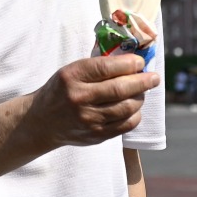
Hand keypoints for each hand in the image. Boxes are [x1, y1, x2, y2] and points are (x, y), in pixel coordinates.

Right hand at [26, 55, 158, 148]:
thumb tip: (133, 61)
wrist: (42, 121)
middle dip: (142, 81)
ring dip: (140, 98)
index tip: (140, 61)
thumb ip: (98, 66)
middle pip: (120, 89)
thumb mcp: (72, 71)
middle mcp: (79, 98)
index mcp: (72, 76)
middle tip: (154, 78)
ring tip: (143, 92)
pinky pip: (125, 125)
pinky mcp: (96, 135)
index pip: (106, 67)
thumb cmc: (62, 89)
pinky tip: (135, 108)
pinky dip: (135, 115)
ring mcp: (88, 119)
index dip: (128, 64)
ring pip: (126, 108)